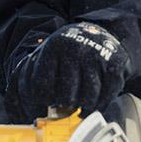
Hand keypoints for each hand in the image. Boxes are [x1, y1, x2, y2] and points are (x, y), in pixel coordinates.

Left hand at [14, 22, 130, 115]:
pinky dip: (99, 105)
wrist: (99, 33)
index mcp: (54, 48)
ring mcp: (96, 58)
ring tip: (78, 108)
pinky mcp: (115, 65)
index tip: (46, 105)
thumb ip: (33, 76)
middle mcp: (75, 50)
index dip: (43, 101)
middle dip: (64, 106)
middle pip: (66, 95)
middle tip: (64, 106)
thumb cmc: (69, 51)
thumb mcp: (48, 54)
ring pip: (88, 98)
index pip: (43, 85)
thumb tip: (26, 108)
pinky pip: (106, 96)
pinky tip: (92, 104)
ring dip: (83, 108)